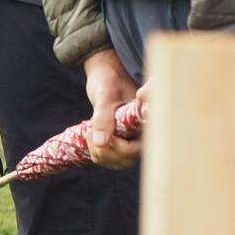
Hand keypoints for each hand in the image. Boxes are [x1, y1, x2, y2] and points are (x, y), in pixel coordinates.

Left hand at [83, 48, 145, 169]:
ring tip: (89, 134)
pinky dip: (99, 153)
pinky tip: (91, 138)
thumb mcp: (104, 97)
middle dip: (105, 153)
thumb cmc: (109, 80)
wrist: (107, 73)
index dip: (117, 149)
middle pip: (127, 159)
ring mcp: (134, 137)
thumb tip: (99, 142)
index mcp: (145, 122)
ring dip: (100, 154)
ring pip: (119, 161)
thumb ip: (103, 119)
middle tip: (88, 135)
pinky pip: (113, 158)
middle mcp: (143, 132)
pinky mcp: (124, 140)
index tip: (97, 136)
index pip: (136, 150)